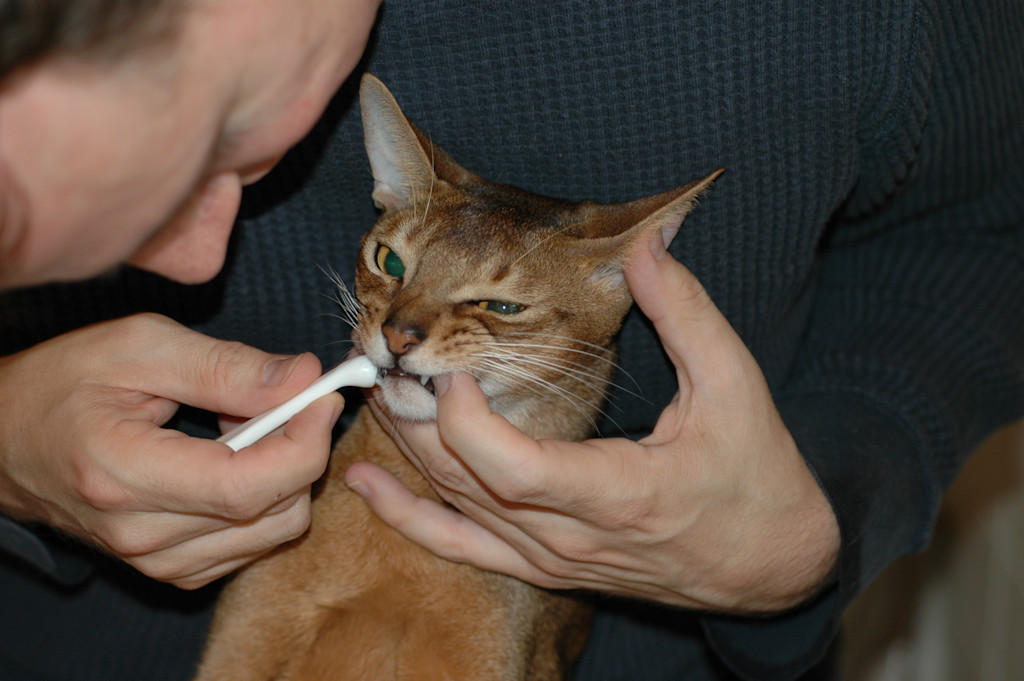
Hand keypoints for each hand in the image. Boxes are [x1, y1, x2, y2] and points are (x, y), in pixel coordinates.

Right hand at [0, 313, 342, 588]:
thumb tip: (303, 378)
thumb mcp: (140, 347)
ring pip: (275, 529)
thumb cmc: (64, 384)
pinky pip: (255, 542)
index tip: (323, 394)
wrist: (9, 440)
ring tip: (239, 425)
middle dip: (300, 446)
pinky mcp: (172, 568)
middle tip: (279, 398)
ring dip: (283, 472)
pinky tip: (231, 458)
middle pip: (273, 509)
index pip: (247, 485)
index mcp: (123, 474)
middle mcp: (141, 533)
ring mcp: (155, 560)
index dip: (304, 440)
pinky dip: (266, 498)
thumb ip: (226, 366)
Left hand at [347, 231, 839, 613]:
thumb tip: (648, 244)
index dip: (466, 420)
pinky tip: (367, 488)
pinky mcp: (545, 567)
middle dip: (419, 419)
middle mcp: (573, 537)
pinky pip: (462, 549)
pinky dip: (410, 518)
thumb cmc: (755, 475)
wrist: (769, 563)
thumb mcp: (735, 386)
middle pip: (467, 483)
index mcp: (618, 494)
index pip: (512, 469)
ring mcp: (553, 559)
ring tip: (376, 398)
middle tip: (393, 362)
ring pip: (456, 511)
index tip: (454, 366)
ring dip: (408, 454)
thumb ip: (686, 313)